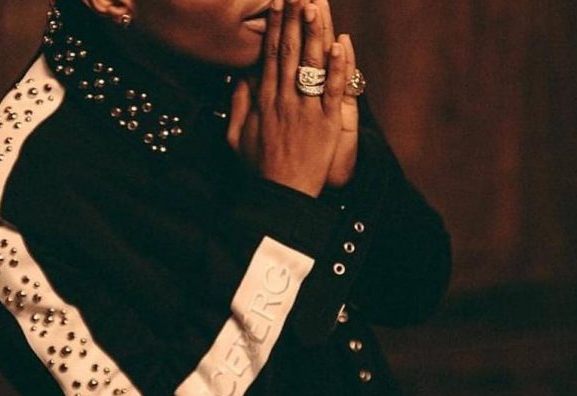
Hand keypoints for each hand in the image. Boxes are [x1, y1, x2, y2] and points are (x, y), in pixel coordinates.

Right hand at [228, 0, 358, 192]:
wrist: (280, 195)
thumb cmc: (258, 168)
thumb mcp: (236, 136)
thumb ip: (238, 104)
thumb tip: (239, 76)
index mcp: (264, 101)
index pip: (270, 56)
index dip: (275, 27)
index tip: (277, 3)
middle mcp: (284, 100)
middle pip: (290, 52)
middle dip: (293, 19)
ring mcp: (306, 110)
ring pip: (311, 65)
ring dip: (315, 33)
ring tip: (315, 4)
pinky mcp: (327, 124)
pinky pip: (333, 91)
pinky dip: (338, 68)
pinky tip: (340, 44)